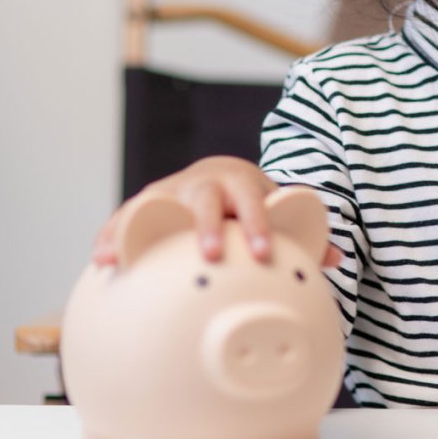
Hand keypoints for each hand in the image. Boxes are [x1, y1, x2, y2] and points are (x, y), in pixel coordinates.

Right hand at [92, 156, 343, 268]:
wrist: (220, 177)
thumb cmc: (251, 206)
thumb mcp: (276, 212)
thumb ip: (305, 234)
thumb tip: (337, 257)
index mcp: (240, 181)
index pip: (252, 199)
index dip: (257, 223)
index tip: (263, 251)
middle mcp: (203, 182)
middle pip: (205, 198)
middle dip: (207, 226)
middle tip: (211, 255)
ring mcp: (170, 191)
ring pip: (155, 204)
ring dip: (141, 230)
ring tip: (121, 259)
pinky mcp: (145, 205)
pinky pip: (125, 218)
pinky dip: (111, 236)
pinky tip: (100, 261)